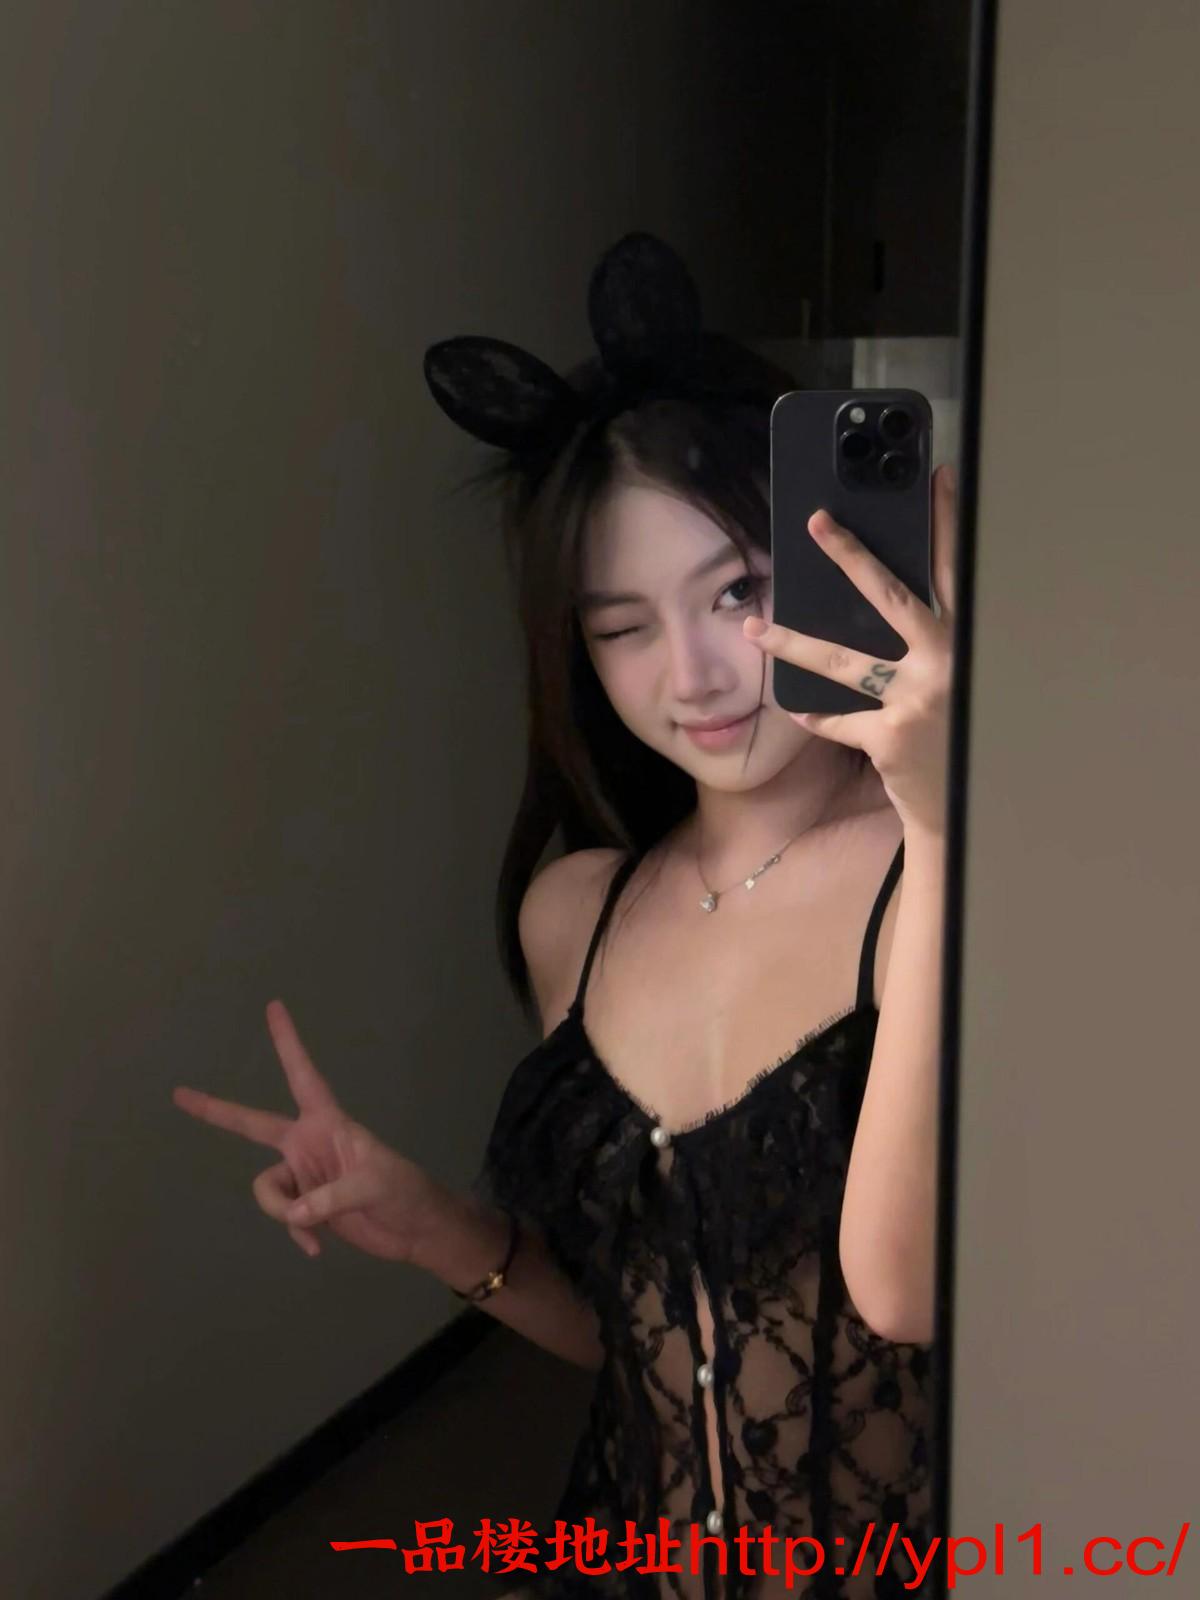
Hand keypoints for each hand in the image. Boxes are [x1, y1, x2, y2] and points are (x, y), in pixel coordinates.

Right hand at [172, 999, 446, 1261]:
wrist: (414, 1229)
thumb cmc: (403, 1191)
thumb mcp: (374, 1185)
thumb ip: (332, 1198)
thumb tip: (294, 1212)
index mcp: (326, 1122)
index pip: (303, 1075)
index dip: (288, 1043)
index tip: (275, 1007)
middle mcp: (307, 1143)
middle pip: (252, 1124)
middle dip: (216, 1111)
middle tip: (180, 1094)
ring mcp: (304, 1175)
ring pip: (266, 1188)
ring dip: (282, 1211)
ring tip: (315, 1227)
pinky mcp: (306, 1207)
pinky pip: (283, 1217)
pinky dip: (297, 1233)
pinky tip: (317, 1248)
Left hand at [743, 462, 957, 839]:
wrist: (967, 806)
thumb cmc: (959, 734)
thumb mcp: (956, 679)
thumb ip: (932, 643)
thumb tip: (889, 600)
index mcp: (965, 641)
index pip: (953, 571)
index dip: (945, 523)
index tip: (934, 478)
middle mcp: (945, 663)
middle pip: (891, 597)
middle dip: (851, 556)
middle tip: (819, 522)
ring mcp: (917, 700)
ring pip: (844, 661)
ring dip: (793, 642)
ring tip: (754, 627)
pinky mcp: (892, 738)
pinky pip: (839, 719)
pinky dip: (818, 716)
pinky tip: (798, 710)